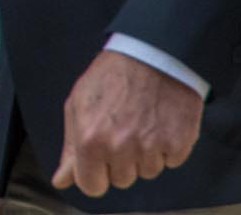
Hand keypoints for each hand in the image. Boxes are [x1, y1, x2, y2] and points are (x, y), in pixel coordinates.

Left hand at [52, 51, 200, 196]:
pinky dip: (167, 147)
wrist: (152, 54)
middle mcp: (120, 148)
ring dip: (145, 154)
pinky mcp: (178, 144)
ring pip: (148, 172)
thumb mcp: (78, 104)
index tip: (100, 161)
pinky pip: (171, 162)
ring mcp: (151, 148)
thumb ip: (70, 147)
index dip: (95, 175)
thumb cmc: (111, 77)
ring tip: (142, 121)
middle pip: (122, 180)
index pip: (92, 187)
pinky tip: (161, 122)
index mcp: (91, 140)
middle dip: (121, 161)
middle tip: (123, 129)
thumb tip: (61, 180)